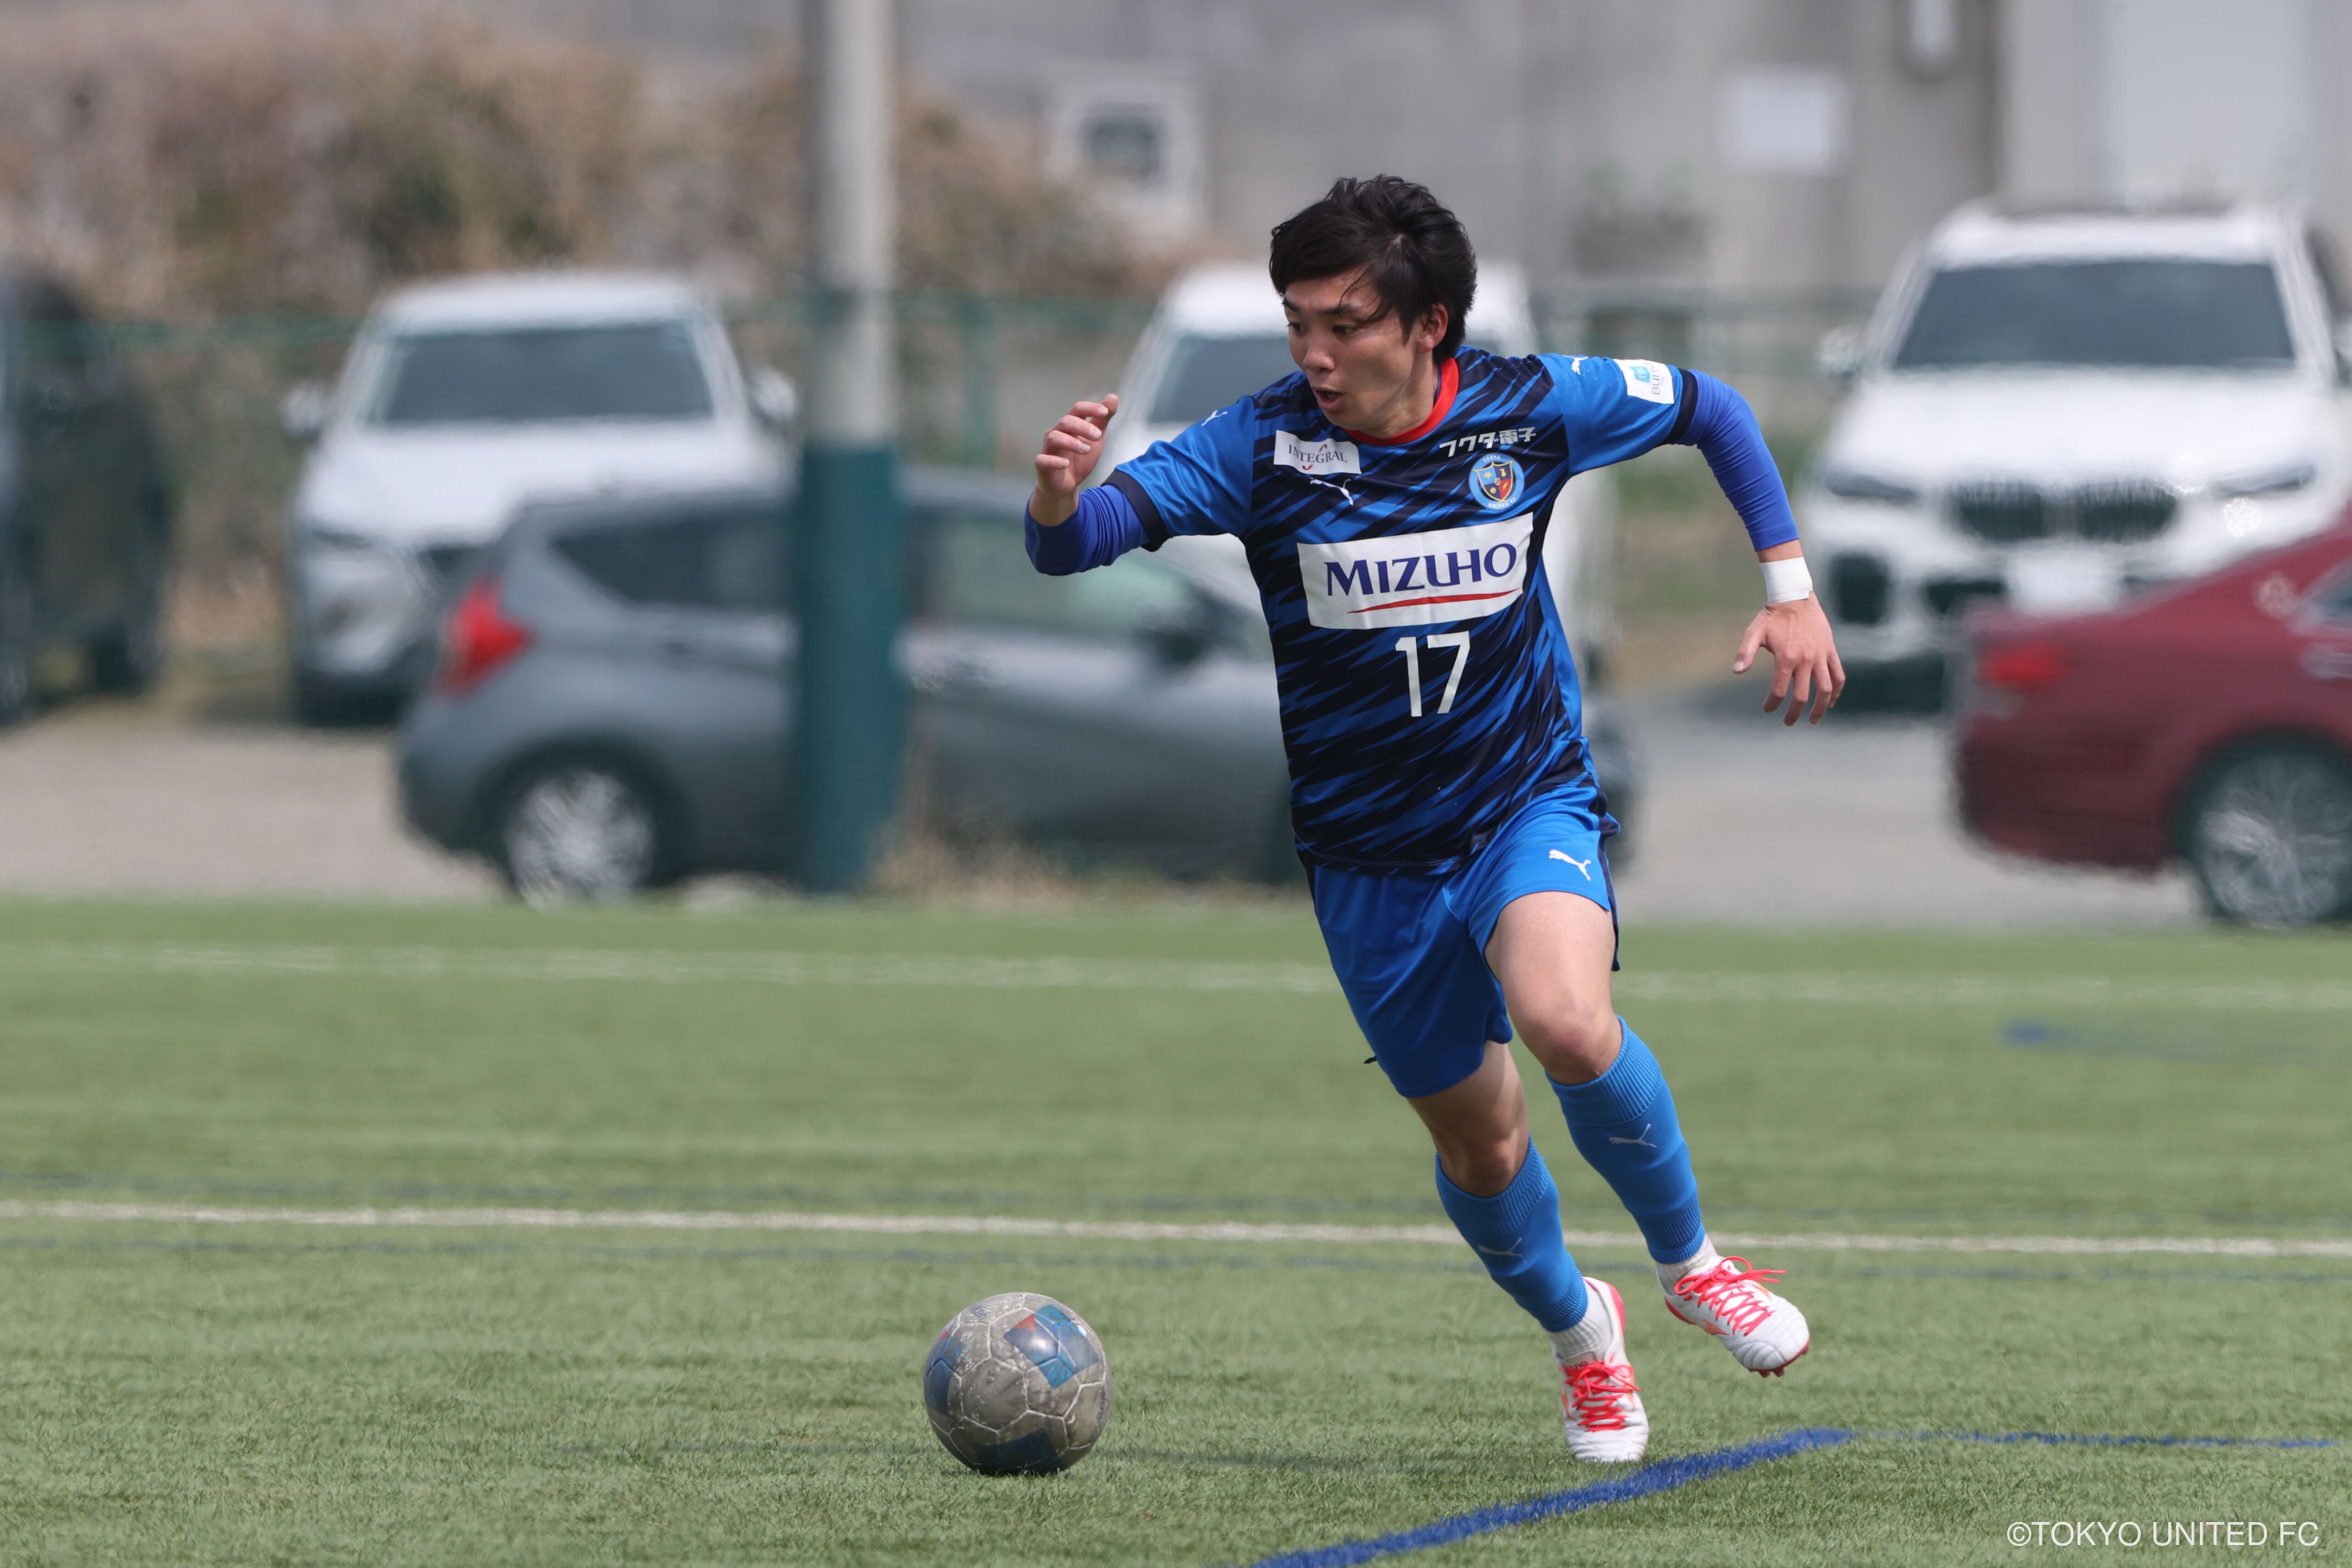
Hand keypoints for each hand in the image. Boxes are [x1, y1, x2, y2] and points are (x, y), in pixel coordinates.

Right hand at [1030, 394, 1118, 524]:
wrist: (1066, 485)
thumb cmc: (1079, 459)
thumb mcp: (1095, 439)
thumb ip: (1102, 420)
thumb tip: (1113, 397)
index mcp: (1070, 426)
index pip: (1077, 409)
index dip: (1090, 408)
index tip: (1105, 412)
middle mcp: (1057, 433)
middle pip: (1066, 421)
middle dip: (1083, 427)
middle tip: (1098, 436)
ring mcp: (1048, 449)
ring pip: (1054, 438)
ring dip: (1071, 442)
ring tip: (1086, 450)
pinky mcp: (1042, 465)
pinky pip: (1043, 459)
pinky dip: (1054, 461)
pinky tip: (1066, 463)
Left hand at [1734, 594, 1844, 725]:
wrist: (1796, 596)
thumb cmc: (1772, 616)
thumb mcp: (1754, 631)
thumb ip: (1745, 652)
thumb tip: (1736, 671)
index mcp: (1786, 658)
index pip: (1779, 690)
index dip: (1772, 703)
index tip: (1767, 709)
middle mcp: (1805, 660)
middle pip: (1803, 696)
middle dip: (1794, 713)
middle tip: (1788, 722)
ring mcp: (1820, 656)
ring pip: (1826, 689)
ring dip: (1821, 708)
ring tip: (1814, 720)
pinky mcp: (1830, 650)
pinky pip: (1838, 675)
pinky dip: (1837, 690)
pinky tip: (1831, 701)